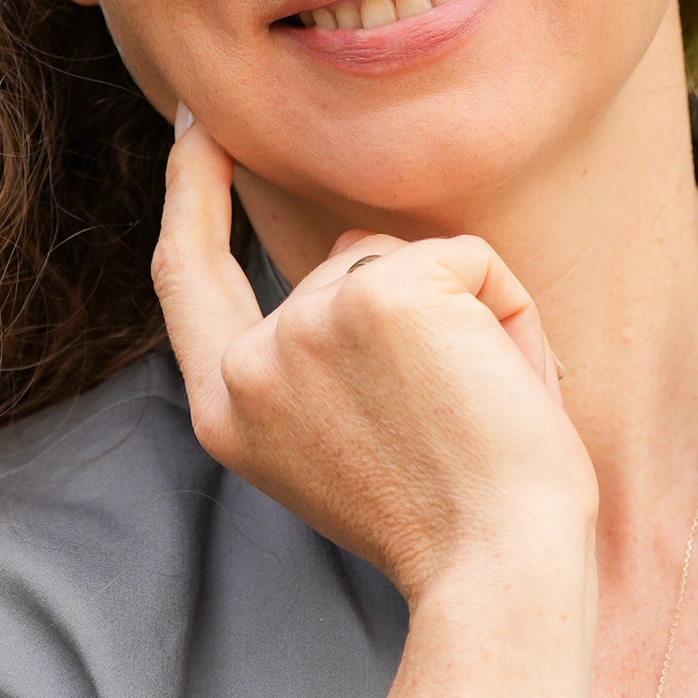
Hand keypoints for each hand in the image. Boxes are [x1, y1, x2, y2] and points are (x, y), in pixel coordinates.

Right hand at [151, 114, 593, 602]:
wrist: (498, 570)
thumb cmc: (454, 526)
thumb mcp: (347, 439)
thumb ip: (325, 354)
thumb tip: (351, 254)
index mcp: (228, 411)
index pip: (188, 274)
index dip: (191, 191)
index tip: (201, 126)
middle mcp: (250, 365)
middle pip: (344, 262)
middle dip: (424, 300)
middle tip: (461, 409)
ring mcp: (308, 323)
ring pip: (412, 259)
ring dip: (472, 321)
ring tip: (483, 415)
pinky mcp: (383, 294)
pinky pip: (467, 258)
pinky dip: (509, 315)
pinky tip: (504, 387)